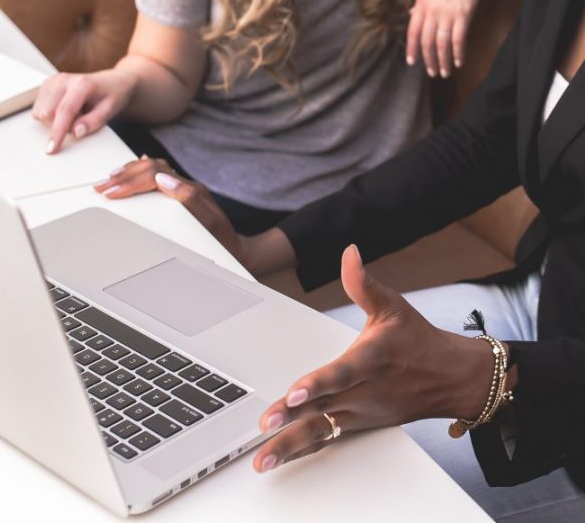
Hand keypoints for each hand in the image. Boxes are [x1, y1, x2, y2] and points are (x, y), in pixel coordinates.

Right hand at [32, 68, 136, 153]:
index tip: (51, 149)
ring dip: (56, 120)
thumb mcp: (110, 110)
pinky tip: (68, 110)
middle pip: (48, 113)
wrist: (112, 83)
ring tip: (77, 113)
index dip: (57, 132)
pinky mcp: (46, 85)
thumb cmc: (112, 96)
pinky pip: (40, 110)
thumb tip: (76, 132)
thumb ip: (94, 122)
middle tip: (82, 119)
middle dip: (62, 125)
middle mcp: (63, 80)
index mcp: (81, 84)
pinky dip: (53, 115)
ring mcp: (52, 81)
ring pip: (41, 112)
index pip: (64, 110)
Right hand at [94, 156, 245, 261]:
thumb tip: (164, 179)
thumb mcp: (210, 223)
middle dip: (123, 176)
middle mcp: (187, 186)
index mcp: (191, 190)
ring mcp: (184, 190)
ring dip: (129, 172)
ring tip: (110, 179)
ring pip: (153, 169)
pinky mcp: (181, 196)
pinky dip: (141, 173)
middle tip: (102, 187)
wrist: (236, 250)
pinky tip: (133, 172)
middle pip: (151, 169)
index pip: (154, 175)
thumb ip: (190, 199)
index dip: (130, 181)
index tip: (110, 192)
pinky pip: (158, 177)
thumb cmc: (222, 241)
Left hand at [253, 245, 491, 472]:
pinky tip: (282, 458)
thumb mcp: (392, 305)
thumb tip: (349, 253)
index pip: (343, 372)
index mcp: (373, 359)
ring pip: (324, 430)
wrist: (450, 377)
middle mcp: (365, 391)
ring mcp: (362, 412)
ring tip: (262, 460)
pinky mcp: (360, 424)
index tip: (295, 393)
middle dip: (291, 422)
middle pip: (325, 408)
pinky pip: (330, 438)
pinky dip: (305, 450)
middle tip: (263, 429)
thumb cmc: (418, 340)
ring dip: (291, 445)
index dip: (320, 383)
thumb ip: (362, 283)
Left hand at [406, 0, 491, 77]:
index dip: (412, 50)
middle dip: (429, 61)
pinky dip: (458, 53)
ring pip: (442, 45)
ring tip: (445, 72)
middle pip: (427, 43)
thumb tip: (412, 15)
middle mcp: (431, 12)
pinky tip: (458, 62)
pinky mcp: (463, 14)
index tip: (412, 63)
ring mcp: (447, 14)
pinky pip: (458, 39)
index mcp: (420, 5)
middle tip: (432, 73)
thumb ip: (420, 3)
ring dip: (443, 61)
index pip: (412, 33)